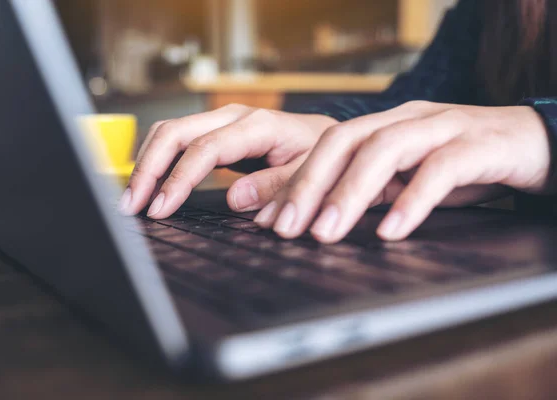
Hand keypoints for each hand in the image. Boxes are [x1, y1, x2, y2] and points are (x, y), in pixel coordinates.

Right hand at [118, 104, 336, 217]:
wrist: (327, 138)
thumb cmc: (321, 155)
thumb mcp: (311, 173)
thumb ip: (276, 185)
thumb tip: (234, 199)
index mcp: (257, 125)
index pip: (205, 149)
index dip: (178, 179)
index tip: (159, 208)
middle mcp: (234, 116)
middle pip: (175, 132)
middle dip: (147, 169)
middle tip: (130, 206)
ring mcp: (222, 121)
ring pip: (169, 132)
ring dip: (146, 163)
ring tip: (131, 199)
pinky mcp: (216, 131)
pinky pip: (178, 139)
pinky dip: (158, 160)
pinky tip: (150, 183)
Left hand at [254, 101, 551, 242]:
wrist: (531, 141)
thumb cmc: (460, 163)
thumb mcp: (404, 178)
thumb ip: (364, 192)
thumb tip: (312, 220)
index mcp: (383, 126)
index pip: (326, 147)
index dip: (293, 181)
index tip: (266, 220)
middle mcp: (405, 120)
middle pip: (345, 140)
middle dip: (309, 185)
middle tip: (284, 229)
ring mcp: (442, 127)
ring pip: (386, 148)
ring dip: (350, 192)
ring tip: (325, 233)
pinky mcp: (479, 145)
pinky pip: (442, 168)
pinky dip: (413, 199)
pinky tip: (391, 230)